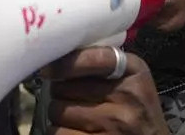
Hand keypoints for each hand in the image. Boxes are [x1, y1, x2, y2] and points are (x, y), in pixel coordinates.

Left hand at [42, 47, 169, 134]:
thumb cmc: (136, 110)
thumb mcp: (130, 79)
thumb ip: (101, 64)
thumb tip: (55, 58)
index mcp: (133, 71)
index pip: (93, 58)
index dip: (64, 63)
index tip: (47, 69)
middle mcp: (128, 96)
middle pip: (65, 87)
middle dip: (62, 94)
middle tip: (74, 100)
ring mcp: (116, 123)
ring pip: (58, 112)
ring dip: (59, 117)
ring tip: (77, 119)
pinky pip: (60, 134)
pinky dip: (62, 133)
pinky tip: (76, 132)